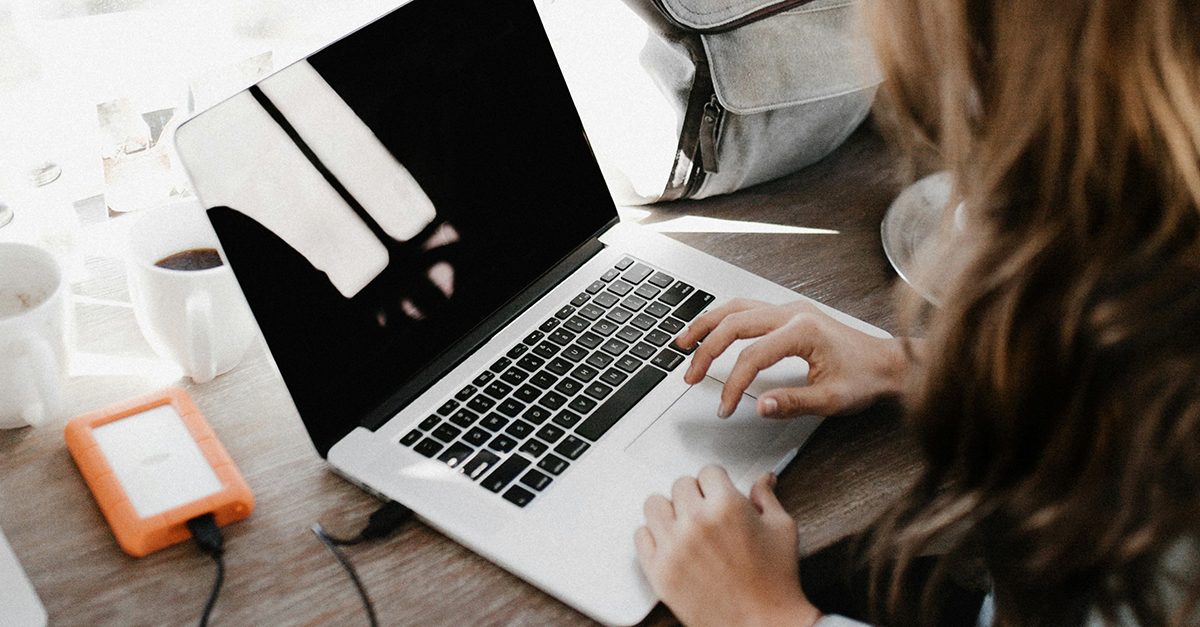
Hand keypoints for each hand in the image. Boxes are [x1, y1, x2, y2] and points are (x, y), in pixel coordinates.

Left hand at [635, 467, 821, 626]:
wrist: (764, 625)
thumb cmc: (775, 581)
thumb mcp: (781, 529)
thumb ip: (766, 497)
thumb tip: (764, 479)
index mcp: (727, 506)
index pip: (708, 471)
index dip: (717, 482)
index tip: (718, 492)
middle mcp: (696, 522)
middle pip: (680, 484)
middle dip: (695, 494)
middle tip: (706, 511)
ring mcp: (673, 546)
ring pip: (654, 504)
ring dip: (670, 511)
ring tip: (685, 524)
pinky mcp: (659, 571)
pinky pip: (641, 536)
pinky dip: (654, 536)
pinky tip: (671, 543)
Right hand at [676, 299, 912, 418]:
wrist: (889, 363)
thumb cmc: (866, 378)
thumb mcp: (832, 400)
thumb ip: (793, 403)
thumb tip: (759, 406)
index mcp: (803, 331)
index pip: (752, 356)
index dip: (733, 384)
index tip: (725, 407)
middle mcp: (793, 313)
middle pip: (734, 323)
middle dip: (706, 351)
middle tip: (690, 376)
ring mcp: (790, 309)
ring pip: (736, 308)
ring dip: (707, 325)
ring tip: (684, 343)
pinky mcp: (790, 313)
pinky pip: (747, 308)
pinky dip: (724, 319)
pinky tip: (711, 330)